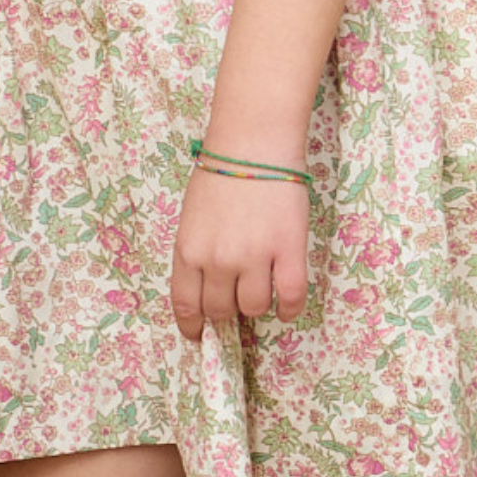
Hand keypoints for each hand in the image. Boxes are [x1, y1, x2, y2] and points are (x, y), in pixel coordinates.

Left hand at [169, 165, 309, 340]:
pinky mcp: (287, 250)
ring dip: (258, 304)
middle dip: (227, 312)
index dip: (193, 327)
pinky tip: (288, 306)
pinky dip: (289, 309)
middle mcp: (216, 260)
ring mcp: (253, 257)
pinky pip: (290, 297)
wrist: (254, 141)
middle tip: (237, 300)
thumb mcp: (192, 216)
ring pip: (254, 307)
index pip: (186, 305)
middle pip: (220, 311)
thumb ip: (196, 252)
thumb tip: (207, 286)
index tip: (200, 335)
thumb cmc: (222, 171)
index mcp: (188, 250)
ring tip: (263, 287)